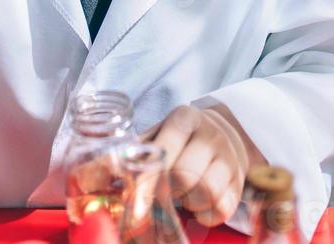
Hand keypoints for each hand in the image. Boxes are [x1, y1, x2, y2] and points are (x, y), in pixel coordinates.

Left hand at [139, 104, 265, 227]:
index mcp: (185, 118)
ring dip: (188, 202)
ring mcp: (229, 157)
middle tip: (163, 191)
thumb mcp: (158, 133)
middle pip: (184, 176)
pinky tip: (198, 204)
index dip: (148, 182)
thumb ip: (131, 152)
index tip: (137, 208)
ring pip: (206, 193)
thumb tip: (94, 170)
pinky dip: (206, 214)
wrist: (223, 132)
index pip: (164, 152)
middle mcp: (210, 135)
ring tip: (182, 194)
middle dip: (168, 191)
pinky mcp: (239, 181)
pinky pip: (222, 208)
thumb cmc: (181, 138)